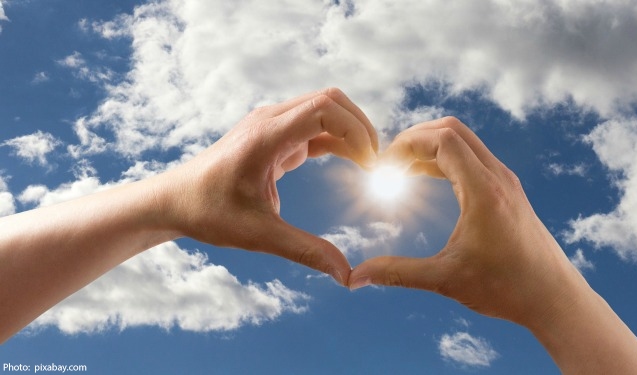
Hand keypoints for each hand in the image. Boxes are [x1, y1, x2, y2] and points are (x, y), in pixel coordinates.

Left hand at [157, 88, 377, 284]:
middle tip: (376, 163)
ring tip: (369, 164)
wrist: (173, 200)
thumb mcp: (258, 235)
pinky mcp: (274, 135)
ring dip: (351, 131)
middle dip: (361, 127)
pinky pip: (315, 126)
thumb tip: (345, 274)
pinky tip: (352, 161)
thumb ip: (305, 250)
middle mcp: (269, 121)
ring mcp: (271, 125)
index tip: (369, 164)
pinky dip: (337, 139)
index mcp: (265, 136)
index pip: (324, 109)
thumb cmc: (207, 213)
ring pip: (325, 108)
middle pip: (331, 100)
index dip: (356, 131)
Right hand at [348, 117, 636, 372]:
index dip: (406, 144)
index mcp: (484, 190)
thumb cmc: (507, 289)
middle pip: (452, 129)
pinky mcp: (509, 191)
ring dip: (431, 146)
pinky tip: (428, 178)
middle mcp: (498, 177)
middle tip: (388, 162)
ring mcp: (506, 181)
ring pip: (465, 141)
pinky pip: (474, 157)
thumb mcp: (446, 280)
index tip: (383, 165)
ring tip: (401, 169)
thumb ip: (398, 273)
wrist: (555, 298)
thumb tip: (355, 278)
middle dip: (415, 138)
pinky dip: (447, 158)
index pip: (442, 140)